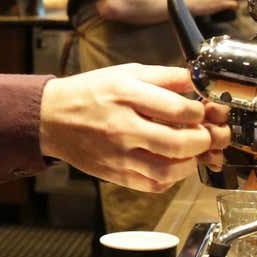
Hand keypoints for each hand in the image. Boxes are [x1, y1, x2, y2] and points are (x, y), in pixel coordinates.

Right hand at [38, 64, 231, 192]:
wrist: (51, 118)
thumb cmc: (90, 93)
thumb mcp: (127, 73)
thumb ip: (166, 77)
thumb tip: (200, 81)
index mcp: (126, 95)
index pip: (180, 109)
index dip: (202, 112)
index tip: (203, 110)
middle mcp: (122, 126)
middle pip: (180, 143)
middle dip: (205, 139)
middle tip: (206, 134)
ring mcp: (118, 154)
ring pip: (169, 170)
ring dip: (191, 162)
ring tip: (191, 151)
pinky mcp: (115, 174)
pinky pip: (153, 184)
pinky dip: (171, 177)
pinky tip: (172, 163)